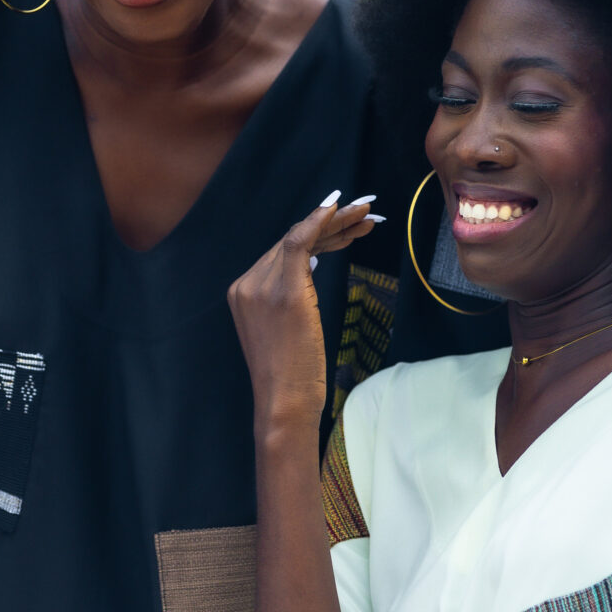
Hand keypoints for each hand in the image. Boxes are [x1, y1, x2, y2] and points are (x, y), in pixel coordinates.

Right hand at [228, 191, 381, 429]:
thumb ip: (291, 295)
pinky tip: (340, 208)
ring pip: (300, 238)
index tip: (343, 223)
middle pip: (292, 240)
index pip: (282, 251)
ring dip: (336, 223)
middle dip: (331, 224)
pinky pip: (300, 242)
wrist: (283, 402)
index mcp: (243, 292)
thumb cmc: (291, 375)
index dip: (316, 232)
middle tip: (365, 212)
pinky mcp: (284, 292)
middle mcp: (247, 284)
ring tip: (367, 214)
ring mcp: (261, 286)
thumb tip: (311, 265)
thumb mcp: (287, 328)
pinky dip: (320, 222)